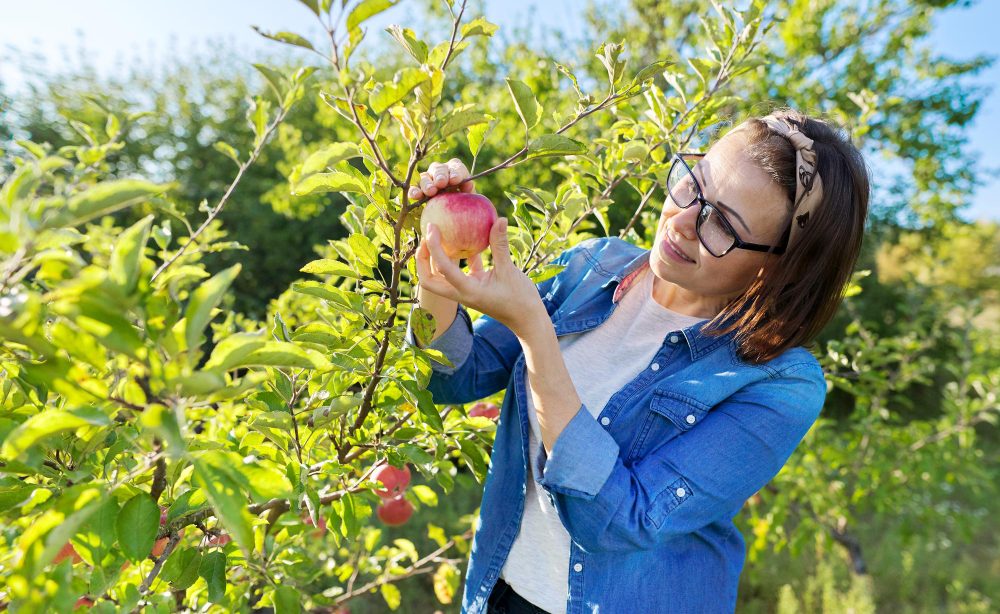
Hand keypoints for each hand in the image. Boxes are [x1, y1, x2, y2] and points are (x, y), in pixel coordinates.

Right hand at [407, 158, 474, 200]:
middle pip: (439, 169)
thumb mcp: (471, 199)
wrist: (456, 216)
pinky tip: (415, 196)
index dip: (456, 172)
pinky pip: (414, 189)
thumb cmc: (466, 206)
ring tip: (430, 191)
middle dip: (440, 175)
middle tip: (441, 183)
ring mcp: (429, 180)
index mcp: (457, 170)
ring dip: (427, 183)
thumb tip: (468, 185)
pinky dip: (414, 191)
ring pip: (425, 177)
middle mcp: (442, 172)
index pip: (456, 167)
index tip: (455, 180)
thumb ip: (470, 190)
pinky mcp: (419, 190)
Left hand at [415, 216, 546, 337]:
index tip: (432, 228)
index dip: (434, 247)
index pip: (443, 268)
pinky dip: (458, 257)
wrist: (527, 321)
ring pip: (441, 276)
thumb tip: (500, 219)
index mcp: (468, 291)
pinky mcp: (475, 287)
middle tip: (426, 237)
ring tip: (439, 235)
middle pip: (428, 280)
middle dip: (421, 259)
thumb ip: (500, 245)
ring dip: (435, 258)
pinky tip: (464, 240)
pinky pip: (460, 272)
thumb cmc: (520, 300)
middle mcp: (461, 293)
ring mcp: (466, 291)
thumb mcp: (510, 271)